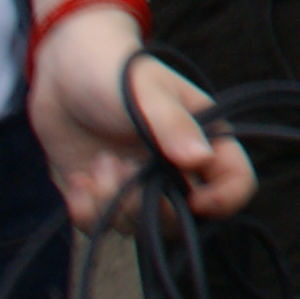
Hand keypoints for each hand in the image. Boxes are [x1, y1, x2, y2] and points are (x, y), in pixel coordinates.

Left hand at [28, 10, 253, 226]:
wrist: (63, 72)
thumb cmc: (117, 72)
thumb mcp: (147, 92)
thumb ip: (172, 125)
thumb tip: (199, 158)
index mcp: (203, 140)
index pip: (236, 182)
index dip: (225, 200)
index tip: (193, 200)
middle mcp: (176, 169)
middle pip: (183, 217)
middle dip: (149, 209)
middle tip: (119, 174)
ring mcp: (139, 185)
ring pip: (141, 226)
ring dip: (113, 205)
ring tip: (96, 166)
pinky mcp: (104, 195)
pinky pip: (103, 225)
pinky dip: (88, 212)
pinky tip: (79, 181)